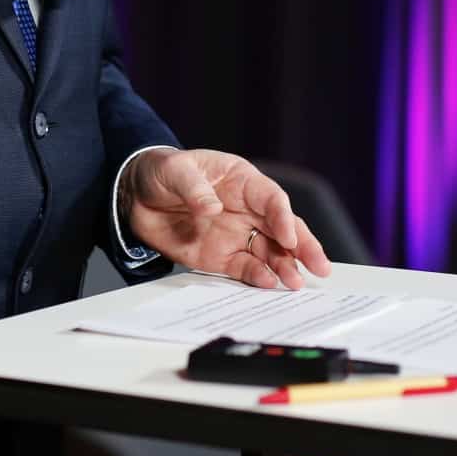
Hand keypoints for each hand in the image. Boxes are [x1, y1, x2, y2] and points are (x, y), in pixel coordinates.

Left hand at [124, 149, 333, 289]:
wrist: (137, 195)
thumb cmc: (162, 172)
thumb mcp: (174, 170)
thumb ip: (193, 187)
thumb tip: (211, 207)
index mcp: (242, 181)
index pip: (271, 198)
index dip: (283, 217)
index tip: (288, 235)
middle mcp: (247, 209)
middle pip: (282, 228)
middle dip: (303, 246)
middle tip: (319, 265)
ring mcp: (237, 234)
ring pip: (270, 252)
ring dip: (285, 267)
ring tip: (296, 283)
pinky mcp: (222, 257)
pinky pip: (245, 269)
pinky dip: (258, 277)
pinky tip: (269, 284)